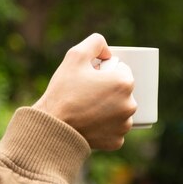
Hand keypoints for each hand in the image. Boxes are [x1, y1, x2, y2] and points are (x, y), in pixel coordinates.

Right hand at [33, 33, 136, 149]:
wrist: (52, 126)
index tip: (90, 78)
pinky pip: (114, 129)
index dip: (105, 71)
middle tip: (86, 93)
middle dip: (108, 89)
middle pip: (122, 91)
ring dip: (109, 108)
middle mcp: (130, 105)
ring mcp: (124, 125)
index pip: (121, 70)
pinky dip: (105, 126)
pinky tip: (89, 123)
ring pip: (119, 110)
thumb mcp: (75, 55)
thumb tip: (108, 52)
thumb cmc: (63, 91)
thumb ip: (95, 42)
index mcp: (124, 83)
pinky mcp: (116, 141)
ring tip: (87, 108)